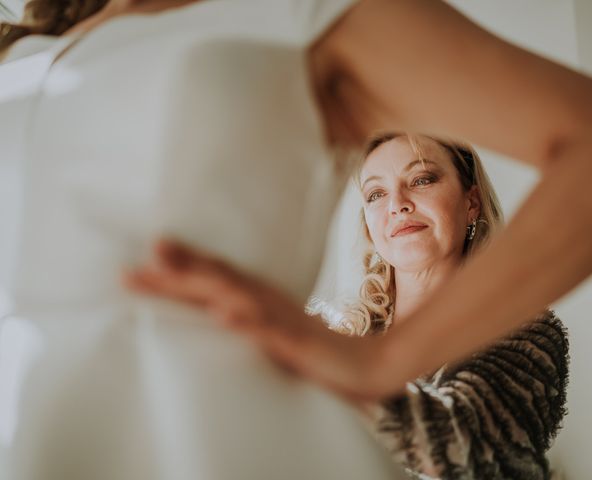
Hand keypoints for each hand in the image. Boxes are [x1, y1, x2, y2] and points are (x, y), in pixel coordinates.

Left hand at [124, 240, 403, 400]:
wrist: (368, 366)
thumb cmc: (314, 350)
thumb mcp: (274, 331)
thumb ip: (247, 319)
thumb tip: (214, 313)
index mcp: (260, 299)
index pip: (217, 276)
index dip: (184, 264)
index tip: (147, 257)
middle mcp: (268, 303)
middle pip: (220, 280)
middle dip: (181, 269)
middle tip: (150, 252)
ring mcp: (284, 322)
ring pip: (240, 297)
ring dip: (205, 283)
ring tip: (171, 272)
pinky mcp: (299, 345)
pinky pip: (272, 333)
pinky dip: (247, 323)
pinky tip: (224, 316)